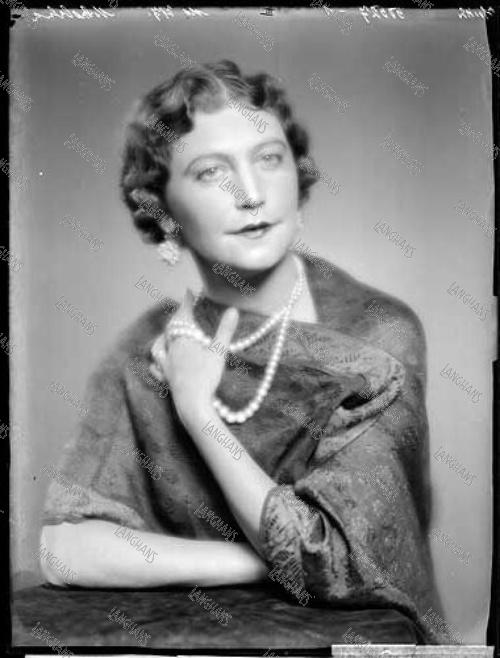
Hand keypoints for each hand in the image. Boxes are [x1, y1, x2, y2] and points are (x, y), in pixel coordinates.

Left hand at [150, 290, 239, 414]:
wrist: (193, 404)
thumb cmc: (207, 377)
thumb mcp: (220, 352)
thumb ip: (225, 331)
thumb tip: (233, 310)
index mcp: (183, 340)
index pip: (183, 316)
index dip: (186, 303)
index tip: (188, 292)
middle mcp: (171, 350)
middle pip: (170, 329)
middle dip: (177, 318)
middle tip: (183, 310)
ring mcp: (166, 366)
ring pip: (159, 346)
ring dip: (163, 336)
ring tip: (167, 333)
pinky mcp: (166, 380)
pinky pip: (157, 367)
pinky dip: (157, 361)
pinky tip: (158, 362)